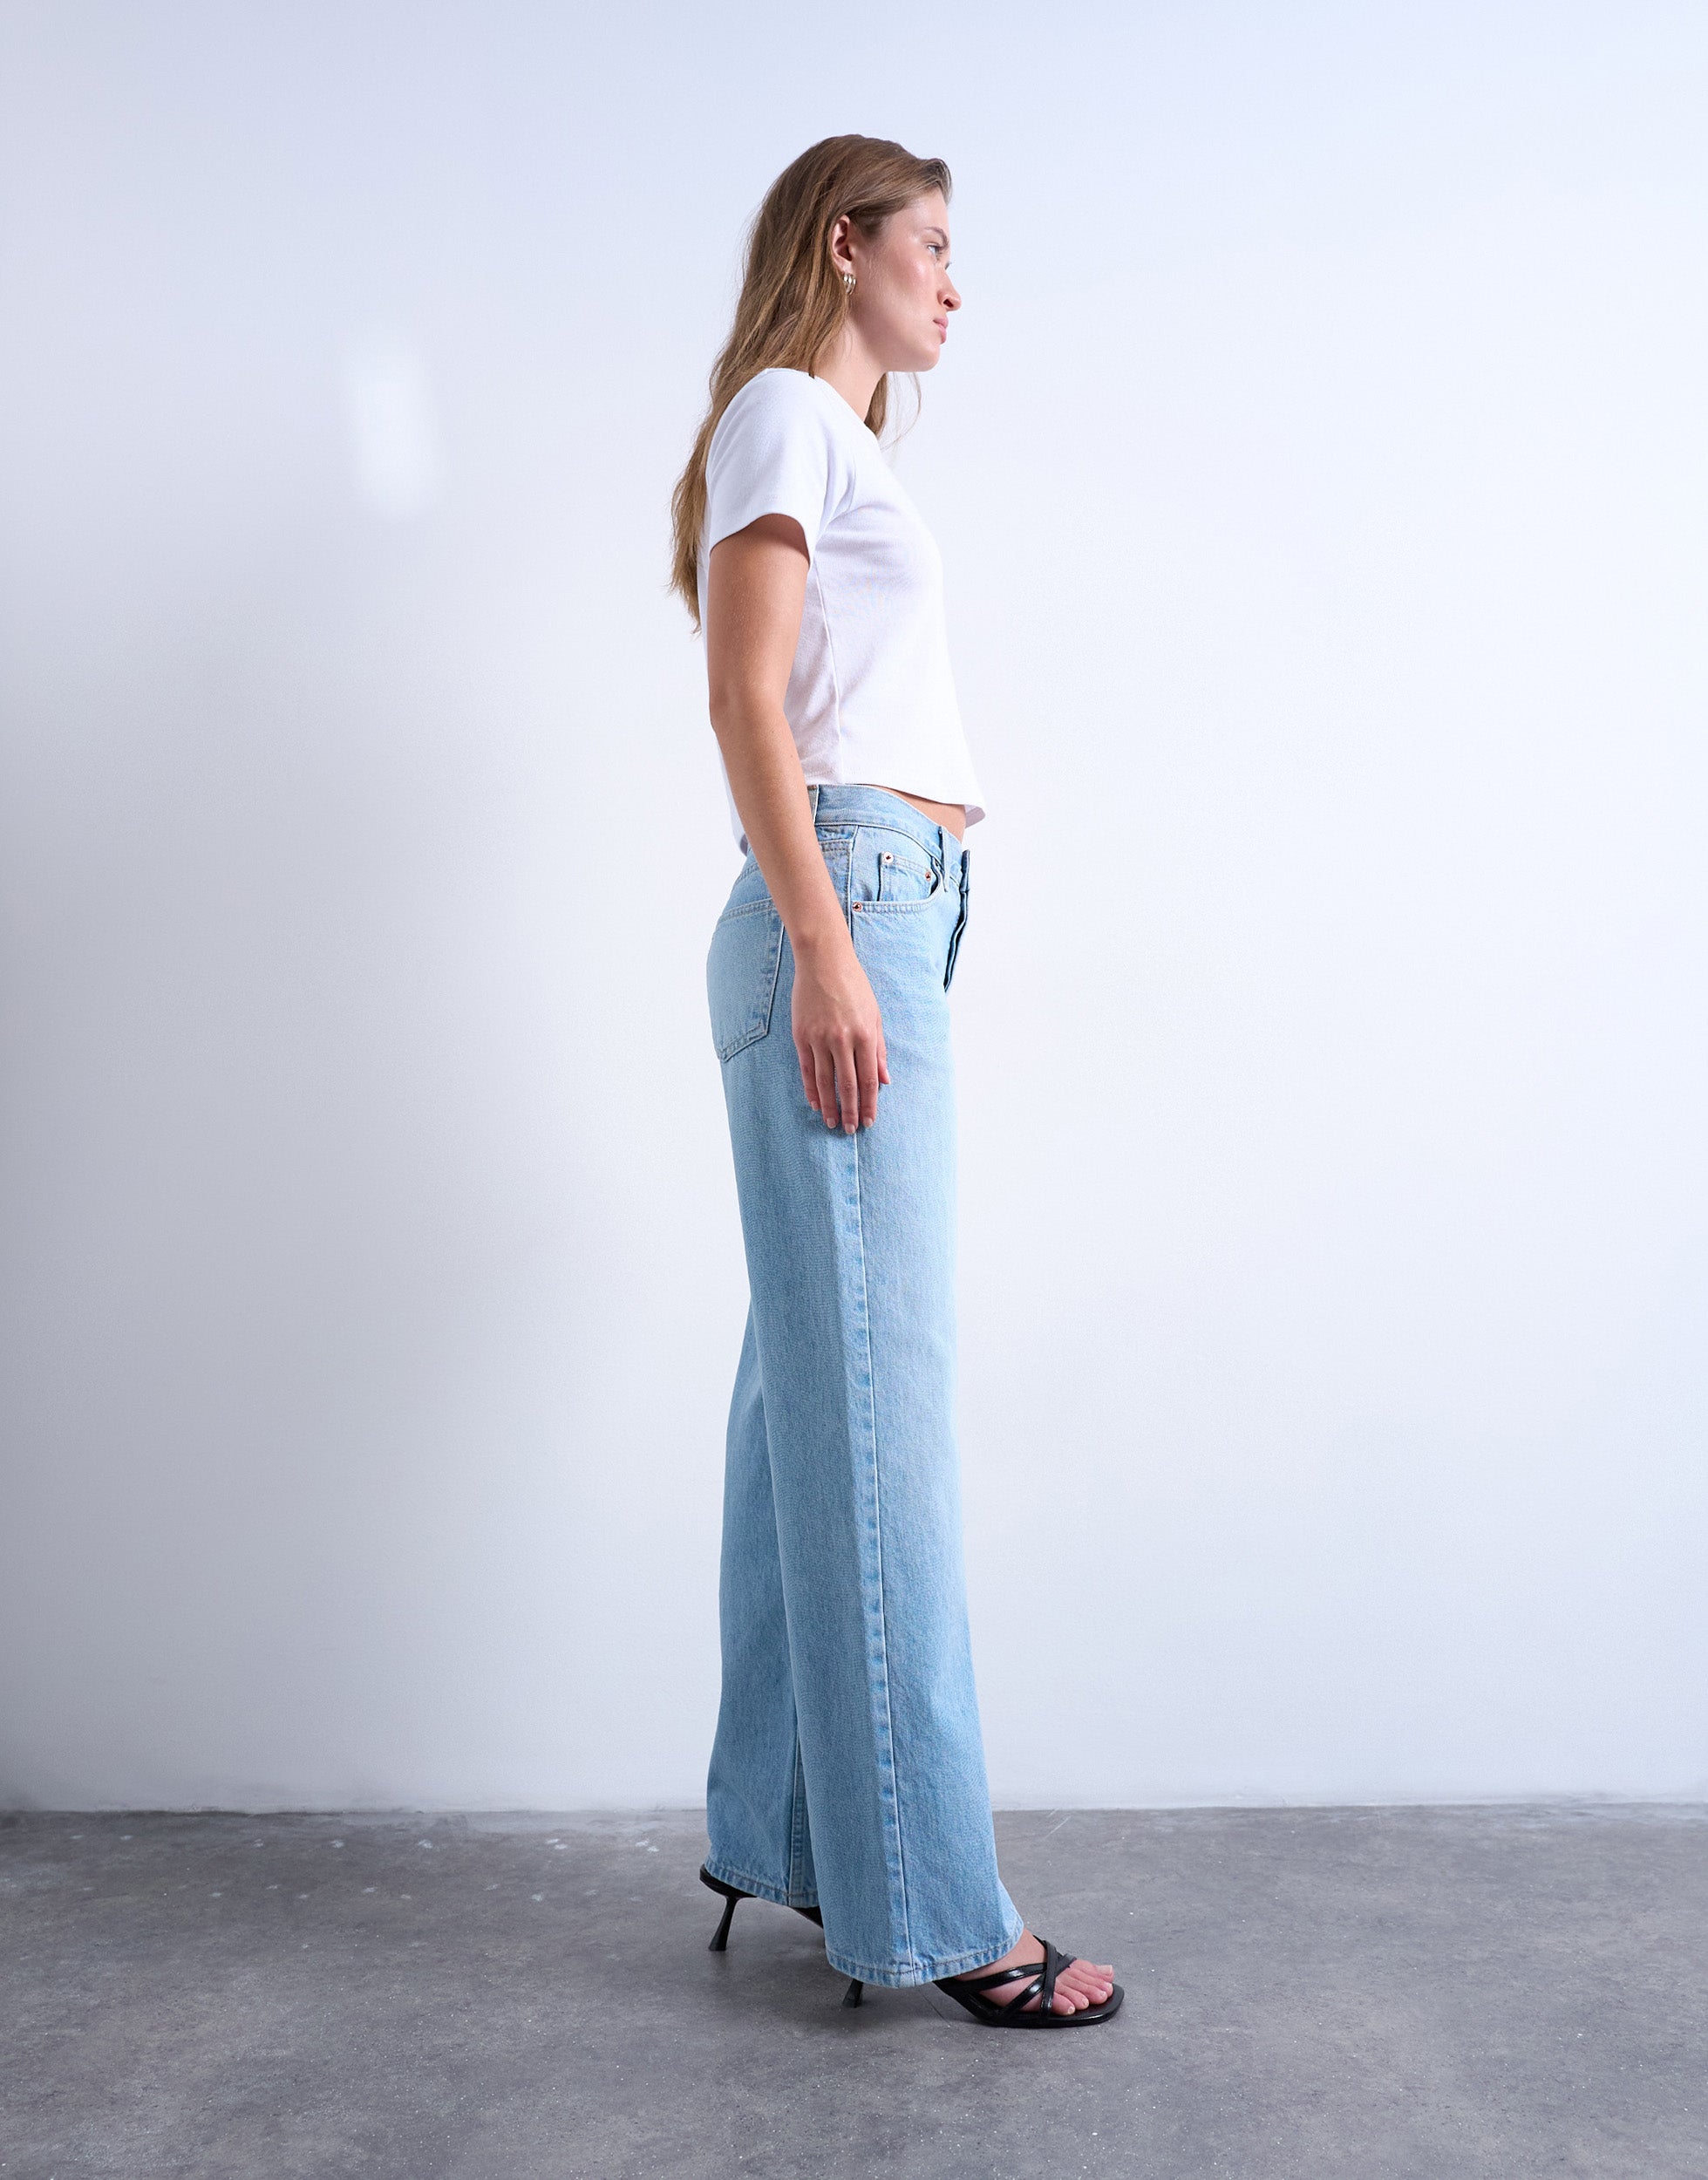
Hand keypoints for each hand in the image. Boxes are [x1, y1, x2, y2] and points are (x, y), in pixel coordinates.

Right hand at [791, 936, 889, 1131]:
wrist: (824, 961)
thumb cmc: (854, 986)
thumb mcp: (875, 1016)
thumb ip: (879, 1050)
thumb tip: (885, 1080)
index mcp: (865, 1035)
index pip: (869, 1080)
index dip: (870, 1104)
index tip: (869, 1121)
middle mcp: (843, 1039)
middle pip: (848, 1085)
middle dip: (851, 1111)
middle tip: (851, 1131)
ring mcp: (820, 1038)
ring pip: (825, 1081)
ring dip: (830, 1105)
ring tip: (833, 1123)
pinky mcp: (802, 1035)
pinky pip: (807, 1069)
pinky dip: (811, 1089)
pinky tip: (815, 1103)